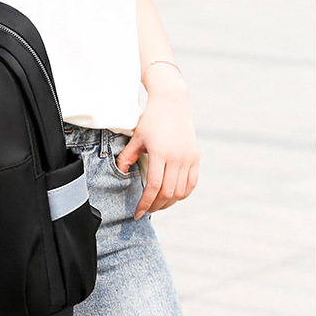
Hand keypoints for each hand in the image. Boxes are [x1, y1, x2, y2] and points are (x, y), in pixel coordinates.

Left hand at [115, 70, 199, 219]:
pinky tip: (172, 196)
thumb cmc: (151, 119)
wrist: (172, 102)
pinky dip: (182, 194)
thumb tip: (120, 172)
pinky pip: (191, 183)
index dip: (145, 203)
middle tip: (145, 210)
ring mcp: (188, 158)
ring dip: (169, 202)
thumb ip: (127, 156)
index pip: (153, 186)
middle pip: (167, 193)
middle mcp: (177, 157)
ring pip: (181, 191)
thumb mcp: (136, 137)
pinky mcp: (195, 157)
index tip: (137, 213)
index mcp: (160, 153)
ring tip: (157, 205)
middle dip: (155, 206)